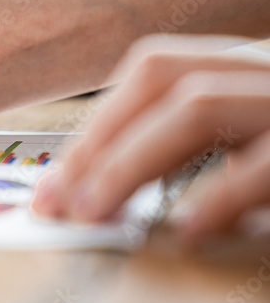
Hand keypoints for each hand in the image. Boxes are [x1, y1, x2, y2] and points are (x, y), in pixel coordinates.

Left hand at [31, 34, 269, 241]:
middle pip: (159, 79)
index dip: (94, 124)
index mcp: (238, 71)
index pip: (149, 74)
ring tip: (95, 214)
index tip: (54, 181)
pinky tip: (188, 231)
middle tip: (58, 201)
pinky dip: (218, 198)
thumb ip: (185, 156)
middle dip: (97, 140)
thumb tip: (98, 190)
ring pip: (196, 108)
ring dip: (130, 163)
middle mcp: (262, 73)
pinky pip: (263, 164)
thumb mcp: (244, 149)